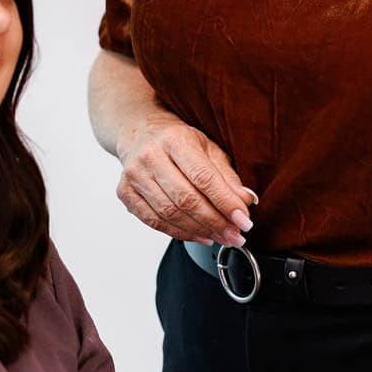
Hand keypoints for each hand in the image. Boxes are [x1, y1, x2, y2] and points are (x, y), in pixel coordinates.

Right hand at [115, 110, 255, 245]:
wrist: (141, 134)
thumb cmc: (178, 142)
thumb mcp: (208, 148)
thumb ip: (227, 176)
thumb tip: (245, 202)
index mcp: (175, 139)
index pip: (203, 177)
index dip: (225, 203)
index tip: (243, 219)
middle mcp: (150, 156)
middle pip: (186, 199)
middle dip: (215, 222)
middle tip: (235, 235)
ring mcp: (134, 175)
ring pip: (170, 214)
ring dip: (199, 231)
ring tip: (220, 237)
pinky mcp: (125, 192)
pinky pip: (154, 221)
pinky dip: (179, 233)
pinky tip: (198, 235)